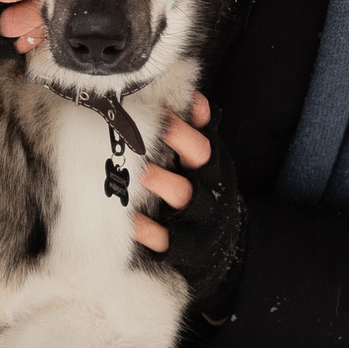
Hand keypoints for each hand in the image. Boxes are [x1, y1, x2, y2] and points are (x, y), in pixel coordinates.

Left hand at [132, 93, 246, 310]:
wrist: (221, 250)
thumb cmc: (204, 195)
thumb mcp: (209, 166)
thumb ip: (199, 134)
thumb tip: (192, 97)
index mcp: (211, 167)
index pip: (202, 142)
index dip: (184, 126)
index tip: (160, 111)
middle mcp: (208, 189)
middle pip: (198, 161)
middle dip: (176, 142)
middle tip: (146, 131)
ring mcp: (196, 219)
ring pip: (182, 196)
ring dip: (160, 181)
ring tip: (137, 171)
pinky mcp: (182, 248)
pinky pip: (164, 239)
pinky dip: (146, 230)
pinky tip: (127, 219)